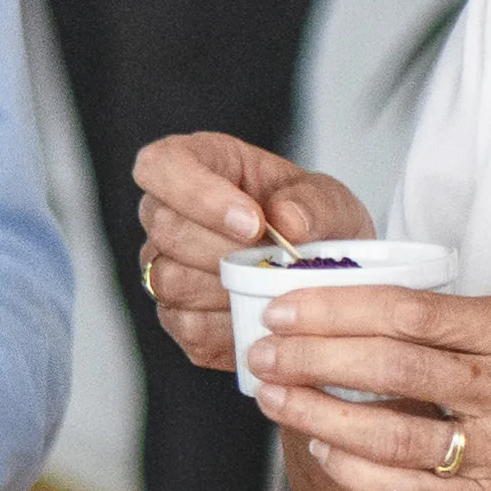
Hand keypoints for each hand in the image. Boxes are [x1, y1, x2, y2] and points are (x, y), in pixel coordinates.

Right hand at [126, 130, 367, 382]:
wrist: (328, 277)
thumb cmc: (314, 225)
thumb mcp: (330, 201)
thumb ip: (313, 203)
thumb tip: (287, 220)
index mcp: (198, 165)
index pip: (160, 165)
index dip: (196, 193)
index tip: (252, 221)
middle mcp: (168, 214)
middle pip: (165, 228)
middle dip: (224, 248)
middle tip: (274, 259)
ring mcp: (165, 267)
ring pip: (171, 280)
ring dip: (229, 287)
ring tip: (273, 284)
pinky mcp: (178, 317)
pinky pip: (189, 325)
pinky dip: (233, 323)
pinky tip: (263, 311)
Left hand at [265, 280, 490, 490]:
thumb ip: (479, 325)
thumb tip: (384, 311)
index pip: (412, 311)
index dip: (338, 308)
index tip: (289, 304)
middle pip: (390, 364)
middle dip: (312, 354)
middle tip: (263, 347)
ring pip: (388, 430)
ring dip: (319, 412)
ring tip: (274, 396)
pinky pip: (409, 488)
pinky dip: (357, 470)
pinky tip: (322, 451)